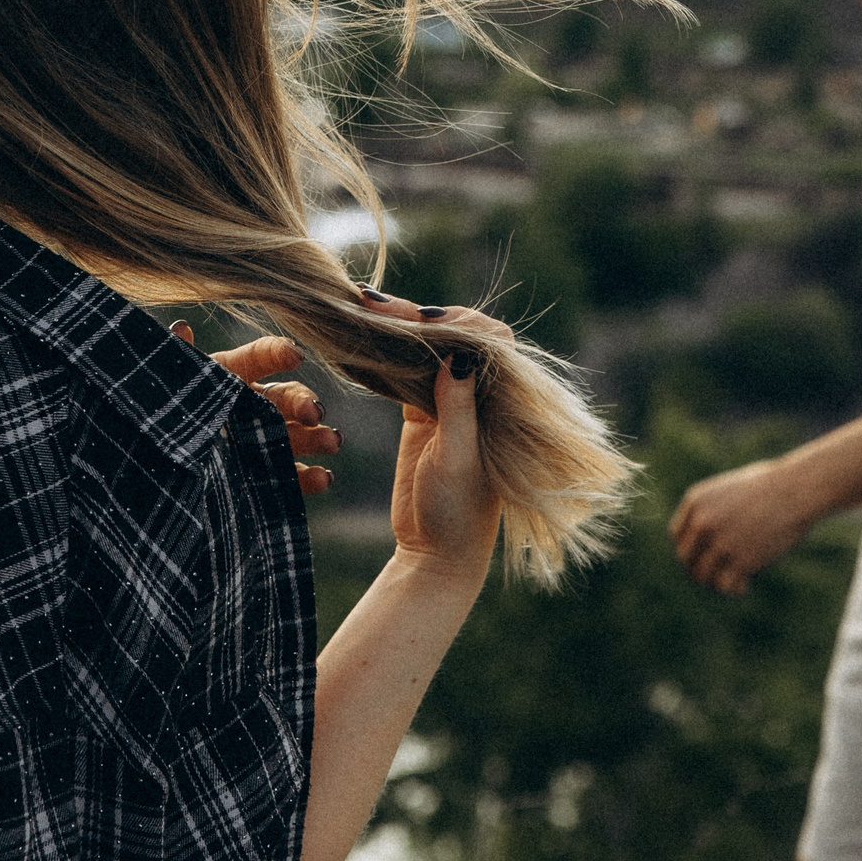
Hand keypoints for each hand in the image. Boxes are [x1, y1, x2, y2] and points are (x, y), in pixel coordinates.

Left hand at [173, 323, 340, 495]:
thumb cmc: (159, 414)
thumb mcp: (168, 386)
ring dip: (318, 437)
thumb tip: (180, 328)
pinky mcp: (266, 476)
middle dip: (305, 402)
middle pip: (286, 396)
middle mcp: (254, 404)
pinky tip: (325, 478)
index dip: (278, 353)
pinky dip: (311, 478)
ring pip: (298, 435)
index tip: (295, 355)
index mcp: (231, 374)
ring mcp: (262, 441)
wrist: (151, 465)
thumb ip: (178, 361)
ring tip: (332, 442)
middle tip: (314, 412)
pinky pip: (292, 476)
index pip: (260, 356)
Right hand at [355, 287, 505, 577]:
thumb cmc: (458, 513)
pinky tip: (362, 336)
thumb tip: (459, 352)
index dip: (463, 322)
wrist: (434, 554)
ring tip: (365, 307)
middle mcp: (477, 395)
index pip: (492, 342)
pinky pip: (404, 372)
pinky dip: (386, 353)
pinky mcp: (419, 416)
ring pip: (425, 350)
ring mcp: (446, 403)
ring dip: (398, 329)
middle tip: (379, 306)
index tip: (427, 321)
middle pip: (453, 337)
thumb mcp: (458, 459)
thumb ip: (460, 408)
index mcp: (499, 403)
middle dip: (419, 318)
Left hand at [669, 459, 813, 594]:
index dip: (691, 548)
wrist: (796, 490)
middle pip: (686, 558)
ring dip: (715, 580)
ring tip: (732, 579)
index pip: (677, 536)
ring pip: (702, 575)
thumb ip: (711, 513)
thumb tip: (705, 544)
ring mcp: (720, 543)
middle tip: (719, 571)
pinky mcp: (741, 561)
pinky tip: (744, 585)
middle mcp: (702, 523)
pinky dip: (733, 589)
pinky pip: (724, 586)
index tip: (707, 554)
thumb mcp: (730, 491)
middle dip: (700, 567)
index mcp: (696, 501)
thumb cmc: (769, 487)